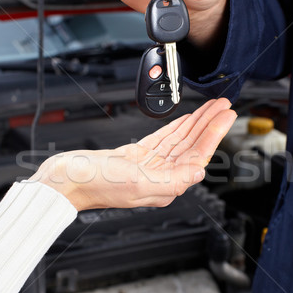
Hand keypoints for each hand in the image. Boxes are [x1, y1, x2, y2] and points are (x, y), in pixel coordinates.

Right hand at [30, 99, 235, 210]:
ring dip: (196, 122)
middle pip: (192, 146)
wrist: (66, 179)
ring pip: (179, 140)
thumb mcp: (138, 182)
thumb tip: (199, 172)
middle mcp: (160, 177)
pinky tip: (186, 119)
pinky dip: (176, 127)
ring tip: (211, 107)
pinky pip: (163, 139)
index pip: (197, 157)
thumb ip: (172, 180)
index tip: (225, 116)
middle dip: (209, 124)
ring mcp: (148, 166)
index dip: (213, 135)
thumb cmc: (95, 185)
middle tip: (224, 106)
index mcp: (164, 186)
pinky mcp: (136, 156)